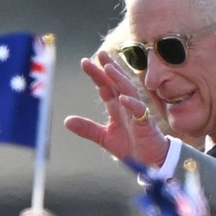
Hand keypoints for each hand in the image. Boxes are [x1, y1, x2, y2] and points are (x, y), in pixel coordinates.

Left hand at [64, 51, 169, 168]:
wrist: (149, 161)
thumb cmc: (131, 146)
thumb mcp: (104, 137)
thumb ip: (87, 129)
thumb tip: (66, 121)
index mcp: (117, 107)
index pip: (106, 86)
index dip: (97, 75)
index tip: (86, 62)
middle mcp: (127, 106)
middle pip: (118, 83)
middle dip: (109, 68)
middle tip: (100, 53)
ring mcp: (137, 113)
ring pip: (129, 91)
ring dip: (119, 80)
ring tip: (109, 69)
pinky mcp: (145, 124)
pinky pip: (139, 111)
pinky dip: (131, 104)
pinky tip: (122, 98)